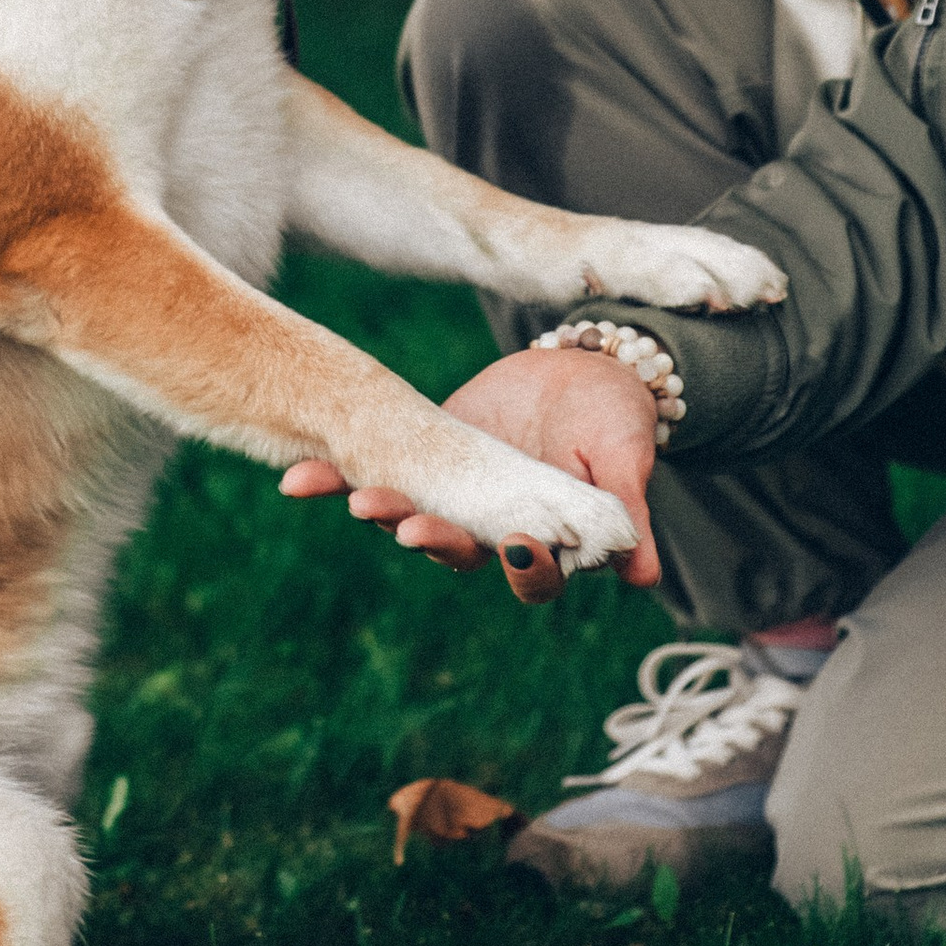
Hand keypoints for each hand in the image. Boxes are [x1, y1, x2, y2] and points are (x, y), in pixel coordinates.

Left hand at [280, 347, 661, 606]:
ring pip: (411, 520)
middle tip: (410, 526)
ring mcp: (452, 500)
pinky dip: (337, 478)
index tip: (518, 549)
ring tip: (359, 499)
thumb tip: (646, 575)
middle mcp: (492, 534)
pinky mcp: (419, 463)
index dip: (525, 570)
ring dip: (383, 512)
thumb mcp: (626, 458)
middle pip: (458, 551)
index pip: (534, 577)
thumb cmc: (616, 419)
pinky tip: (299, 477)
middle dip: (433, 539)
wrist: (581, 368)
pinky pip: (373, 476)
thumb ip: (629, 512)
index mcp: (548, 546)